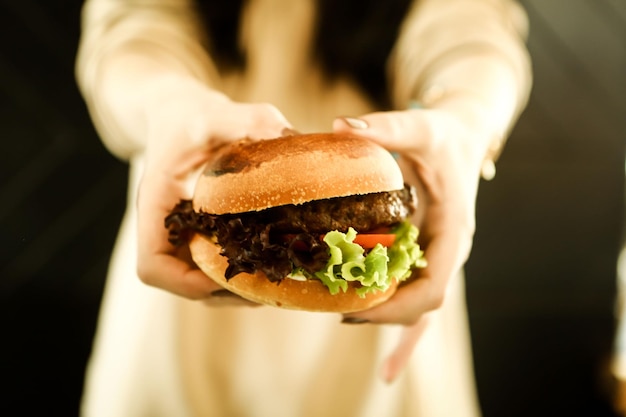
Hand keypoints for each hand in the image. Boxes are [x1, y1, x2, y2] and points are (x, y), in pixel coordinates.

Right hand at [135, 84, 292, 301]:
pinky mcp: (197, 232)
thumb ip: (254, 122)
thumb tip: (295, 141)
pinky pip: (210, 265)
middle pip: (182, 284)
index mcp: (157, 204)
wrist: (179, 113)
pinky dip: (237, 272)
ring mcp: (181, 233)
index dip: (187, 284)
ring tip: (273, 281)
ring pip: (197, 281)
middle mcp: (165, 227)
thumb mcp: (221, 112)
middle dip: (224, 293)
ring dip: (233, 289)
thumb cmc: (195, 115)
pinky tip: (270, 262)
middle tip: (267, 288)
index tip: (227, 276)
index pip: (153, 267)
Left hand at [333, 105, 489, 381]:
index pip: (433, 286)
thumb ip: (386, 127)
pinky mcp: (423, 251)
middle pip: (420, 304)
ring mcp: (436, 255)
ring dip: (384, 318)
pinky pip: (412, 292)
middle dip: (382, 314)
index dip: (397, 306)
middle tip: (336, 310)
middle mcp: (447, 251)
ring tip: (342, 320)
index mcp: (453, 232)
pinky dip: (397, 321)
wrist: (462, 137)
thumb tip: (339, 126)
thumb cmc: (444, 135)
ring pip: (416, 303)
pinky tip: (386, 361)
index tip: (357, 308)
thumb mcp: (420, 126)